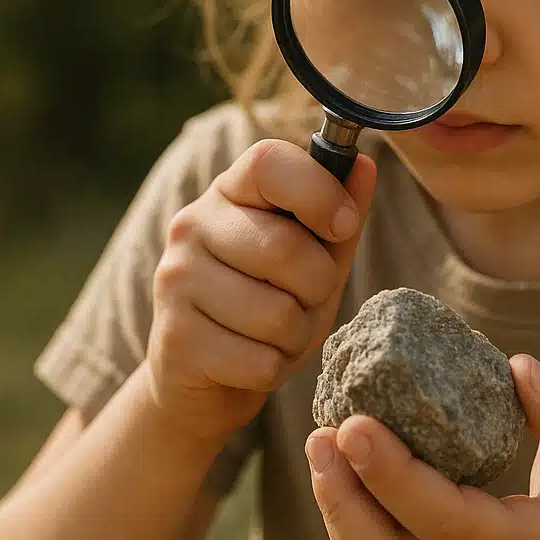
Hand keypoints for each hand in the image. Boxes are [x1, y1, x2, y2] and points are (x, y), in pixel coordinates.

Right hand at [147, 139, 376, 446]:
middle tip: (306, 298)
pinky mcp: (174, 338)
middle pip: (284, 247)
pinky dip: (274, 368)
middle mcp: (193, 225)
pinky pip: (259, 360)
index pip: (269, 162)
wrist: (207, 377)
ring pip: (276, 313)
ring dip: (297, 333)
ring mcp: (175, 279)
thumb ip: (342, 212)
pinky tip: (254, 359)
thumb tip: (365, 165)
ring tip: (279, 332)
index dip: (318, 191)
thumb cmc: (273, 301)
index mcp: (230, 190)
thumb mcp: (317, 255)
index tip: (344, 225)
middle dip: (318, 284)